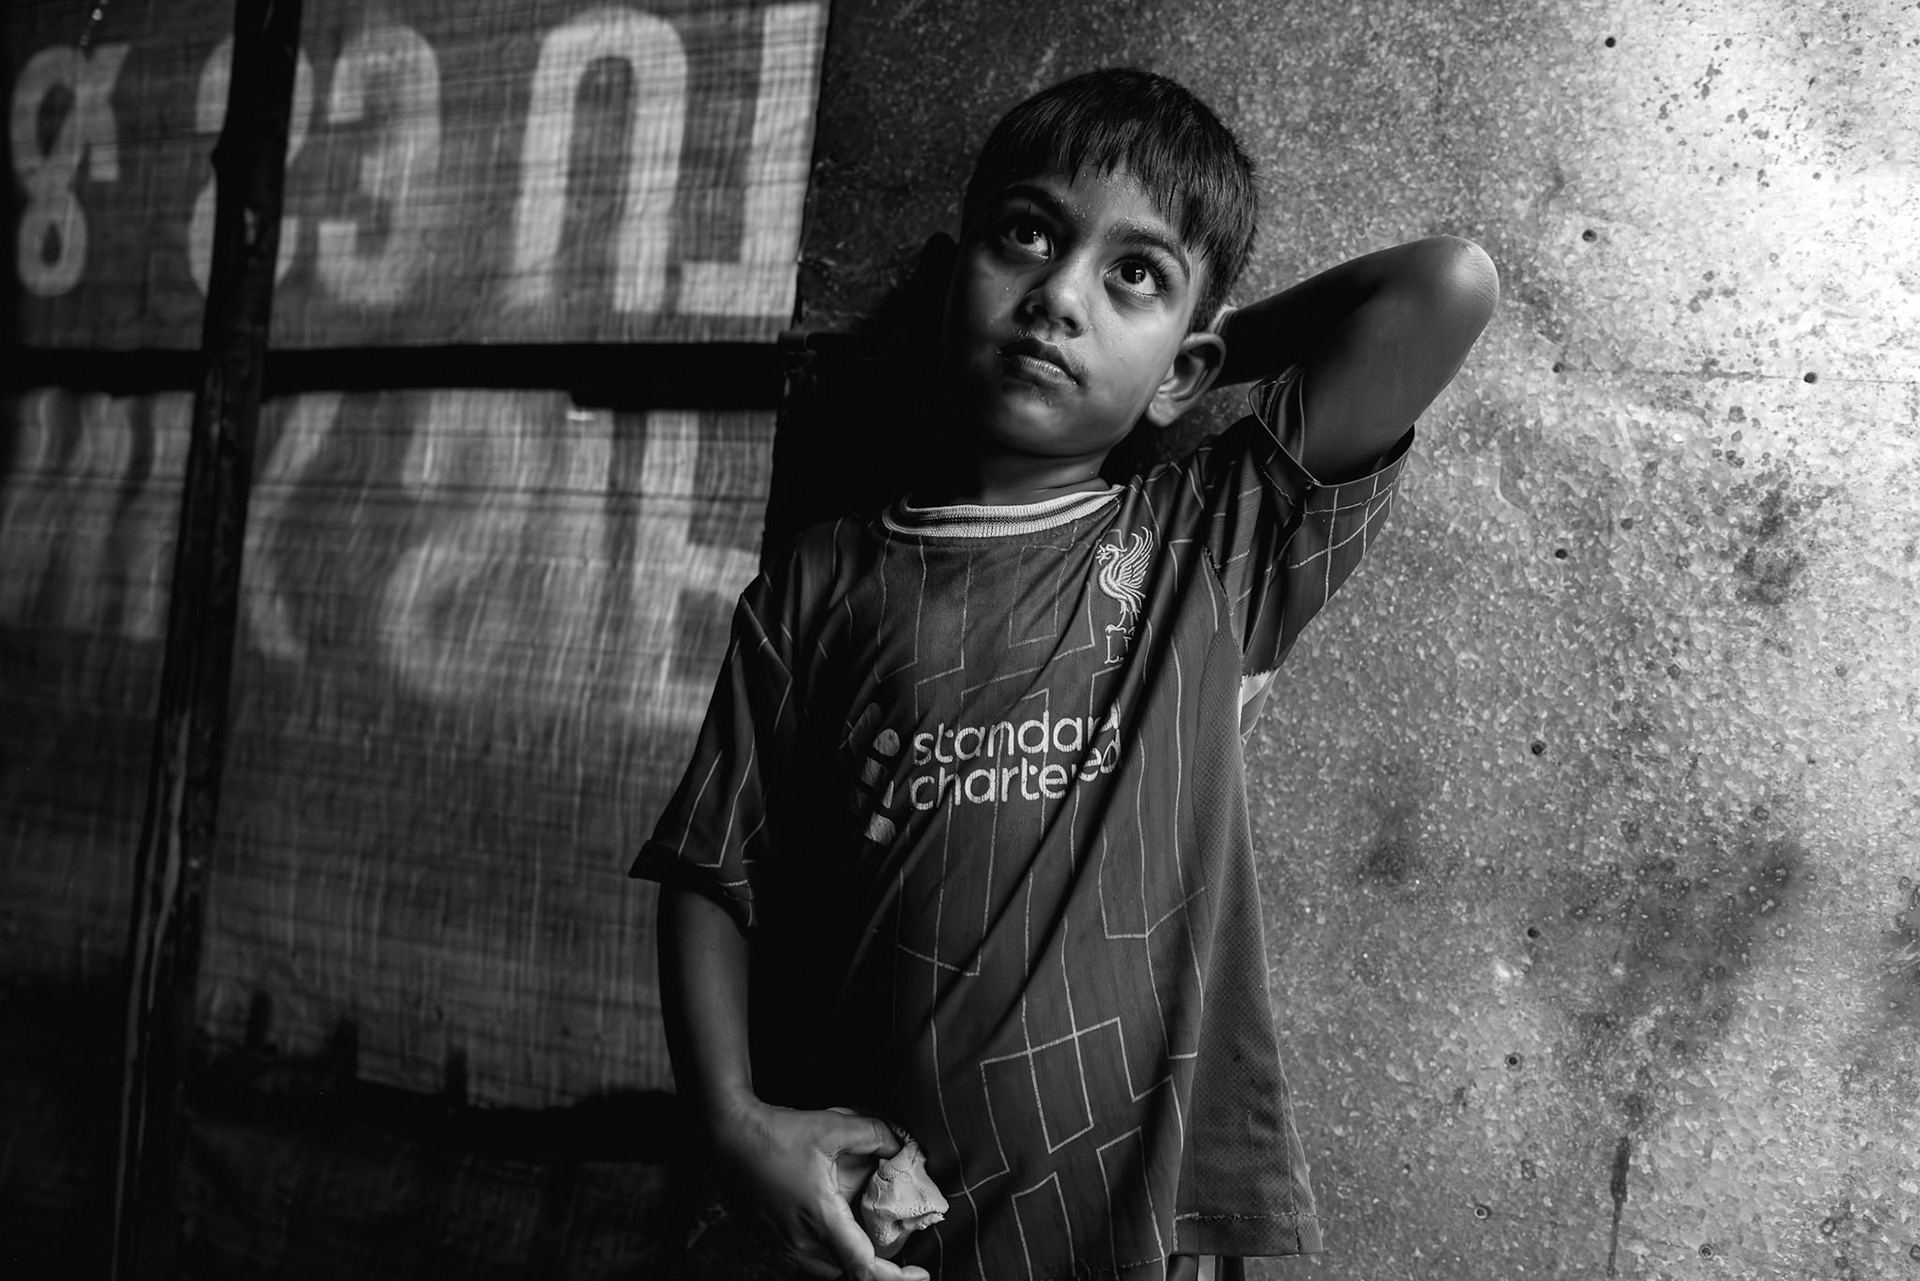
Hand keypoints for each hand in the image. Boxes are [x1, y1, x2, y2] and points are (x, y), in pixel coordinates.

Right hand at [709, 1098, 931, 1280]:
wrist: (729, 1138)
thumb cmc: (778, 1134)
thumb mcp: (832, 1125)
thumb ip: (874, 1134)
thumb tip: (900, 1145)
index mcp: (820, 1218)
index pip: (863, 1268)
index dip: (895, 1279)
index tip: (919, 1275)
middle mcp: (801, 1241)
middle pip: (848, 1273)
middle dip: (876, 1267)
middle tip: (900, 1251)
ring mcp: (783, 1244)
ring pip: (828, 1270)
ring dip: (852, 1261)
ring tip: (870, 1239)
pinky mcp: (773, 1240)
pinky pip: (810, 1261)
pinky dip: (831, 1254)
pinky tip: (839, 1228)